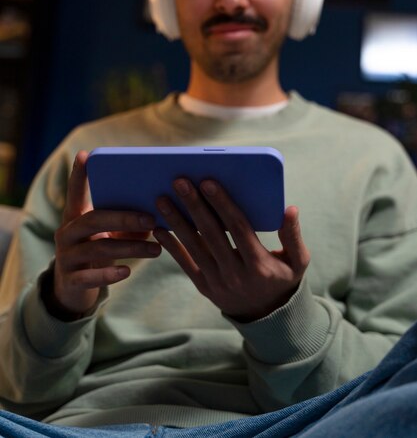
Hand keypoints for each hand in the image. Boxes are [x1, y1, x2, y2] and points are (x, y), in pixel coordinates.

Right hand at [49, 150, 160, 317]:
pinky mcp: (70, 280)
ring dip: (130, 247)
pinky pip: (90, 276)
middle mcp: (67, 232)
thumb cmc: (99, 251)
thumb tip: (162, 212)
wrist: (74, 288)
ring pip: (98, 248)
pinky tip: (127, 271)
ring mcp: (66, 256)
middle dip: (124, 218)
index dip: (79, 174)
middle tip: (151, 219)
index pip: (75, 191)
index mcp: (76, 216)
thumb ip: (129, 223)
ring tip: (156, 249)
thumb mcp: (110, 235)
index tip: (85, 154)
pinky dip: (110, 274)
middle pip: (94, 219)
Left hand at [153, 178, 309, 321]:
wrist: (267, 317)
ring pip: (193, 246)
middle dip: (194, 205)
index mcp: (258, 263)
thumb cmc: (282, 279)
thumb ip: (293, 236)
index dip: (222, 204)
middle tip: (179, 182)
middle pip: (211, 233)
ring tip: (162, 199)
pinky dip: (171, 246)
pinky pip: (184, 264)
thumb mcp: (297, 261)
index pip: (237, 227)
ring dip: (176, 221)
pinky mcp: (204, 286)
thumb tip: (290, 209)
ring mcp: (217, 281)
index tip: (208, 182)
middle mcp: (235, 273)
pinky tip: (158, 228)